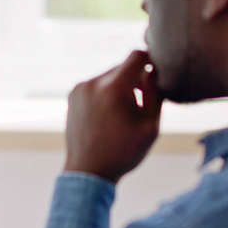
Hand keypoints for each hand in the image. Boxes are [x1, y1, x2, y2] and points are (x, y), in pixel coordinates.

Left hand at [63, 50, 161, 183]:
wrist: (88, 171)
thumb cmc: (123, 152)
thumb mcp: (150, 126)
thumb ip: (155, 94)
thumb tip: (152, 71)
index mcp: (113, 88)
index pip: (136, 56)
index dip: (150, 62)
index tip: (155, 76)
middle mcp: (93, 83)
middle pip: (123, 67)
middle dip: (134, 80)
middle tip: (140, 105)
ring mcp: (80, 88)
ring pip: (109, 76)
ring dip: (119, 88)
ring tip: (121, 115)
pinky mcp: (73, 95)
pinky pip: (96, 85)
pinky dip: (105, 94)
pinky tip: (107, 117)